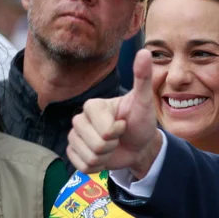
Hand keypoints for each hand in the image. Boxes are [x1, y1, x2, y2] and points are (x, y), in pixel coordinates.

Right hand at [67, 49, 160, 176]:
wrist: (140, 144)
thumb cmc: (141, 121)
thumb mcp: (144, 100)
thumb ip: (142, 77)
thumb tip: (144, 51)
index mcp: (92, 106)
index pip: (104, 129)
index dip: (118, 131)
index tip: (124, 124)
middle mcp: (79, 119)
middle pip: (95, 144)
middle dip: (113, 145)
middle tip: (119, 136)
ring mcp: (74, 137)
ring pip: (89, 157)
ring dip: (106, 156)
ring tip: (113, 146)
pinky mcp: (74, 154)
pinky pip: (82, 166)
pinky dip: (98, 166)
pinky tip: (104, 156)